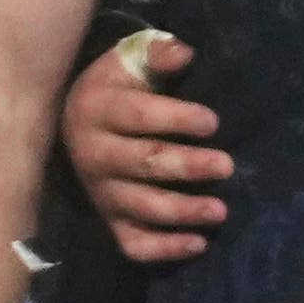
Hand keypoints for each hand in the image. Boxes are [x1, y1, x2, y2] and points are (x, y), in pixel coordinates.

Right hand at [57, 26, 233, 264]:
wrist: (77, 123)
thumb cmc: (117, 89)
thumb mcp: (129, 61)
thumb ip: (157, 54)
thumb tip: (184, 53)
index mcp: (96, 110)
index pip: (137, 116)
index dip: (175, 118)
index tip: (213, 122)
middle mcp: (93, 155)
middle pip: (143, 164)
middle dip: (187, 166)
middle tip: (226, 166)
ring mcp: (101, 193)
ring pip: (142, 208)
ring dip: (183, 212)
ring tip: (220, 210)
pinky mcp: (110, 220)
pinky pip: (134, 244)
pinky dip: (165, 249)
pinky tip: (197, 244)